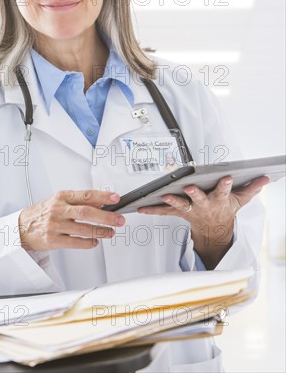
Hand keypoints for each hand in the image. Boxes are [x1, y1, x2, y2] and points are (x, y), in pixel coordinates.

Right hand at [18, 190, 125, 251]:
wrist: (22, 227)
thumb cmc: (43, 213)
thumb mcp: (59, 201)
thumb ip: (79, 202)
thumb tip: (101, 203)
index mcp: (61, 197)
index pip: (85, 195)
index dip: (102, 196)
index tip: (115, 198)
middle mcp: (58, 209)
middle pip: (86, 212)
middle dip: (106, 216)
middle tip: (118, 219)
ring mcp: (54, 225)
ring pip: (82, 229)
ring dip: (100, 231)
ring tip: (110, 232)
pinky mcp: (52, 240)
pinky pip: (74, 242)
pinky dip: (87, 243)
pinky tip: (95, 242)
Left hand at [138, 175, 268, 268]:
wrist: (215, 229)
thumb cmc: (225, 208)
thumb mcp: (241, 200)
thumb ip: (252, 188)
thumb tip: (265, 178)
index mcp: (218, 200)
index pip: (223, 191)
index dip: (225, 185)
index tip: (227, 177)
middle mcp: (203, 205)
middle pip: (199, 198)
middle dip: (195, 193)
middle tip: (190, 187)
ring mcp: (190, 209)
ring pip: (180, 204)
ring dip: (171, 200)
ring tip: (162, 195)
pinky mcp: (178, 212)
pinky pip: (164, 211)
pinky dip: (152, 210)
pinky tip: (140, 208)